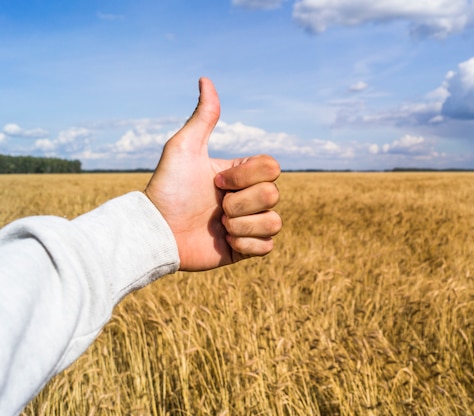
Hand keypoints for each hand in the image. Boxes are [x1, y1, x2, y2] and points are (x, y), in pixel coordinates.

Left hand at [144, 77, 281, 270]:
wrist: (157, 232)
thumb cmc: (167, 189)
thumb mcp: (184, 148)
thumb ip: (203, 117)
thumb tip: (205, 79)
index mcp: (241, 174)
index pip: (272, 168)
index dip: (245, 176)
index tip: (215, 181)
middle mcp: (249, 197)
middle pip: (273, 195)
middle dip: (239, 203)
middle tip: (214, 208)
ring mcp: (249, 223)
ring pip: (274, 222)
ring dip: (242, 224)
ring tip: (219, 226)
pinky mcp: (246, 248)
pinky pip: (268, 246)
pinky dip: (246, 244)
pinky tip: (225, 241)